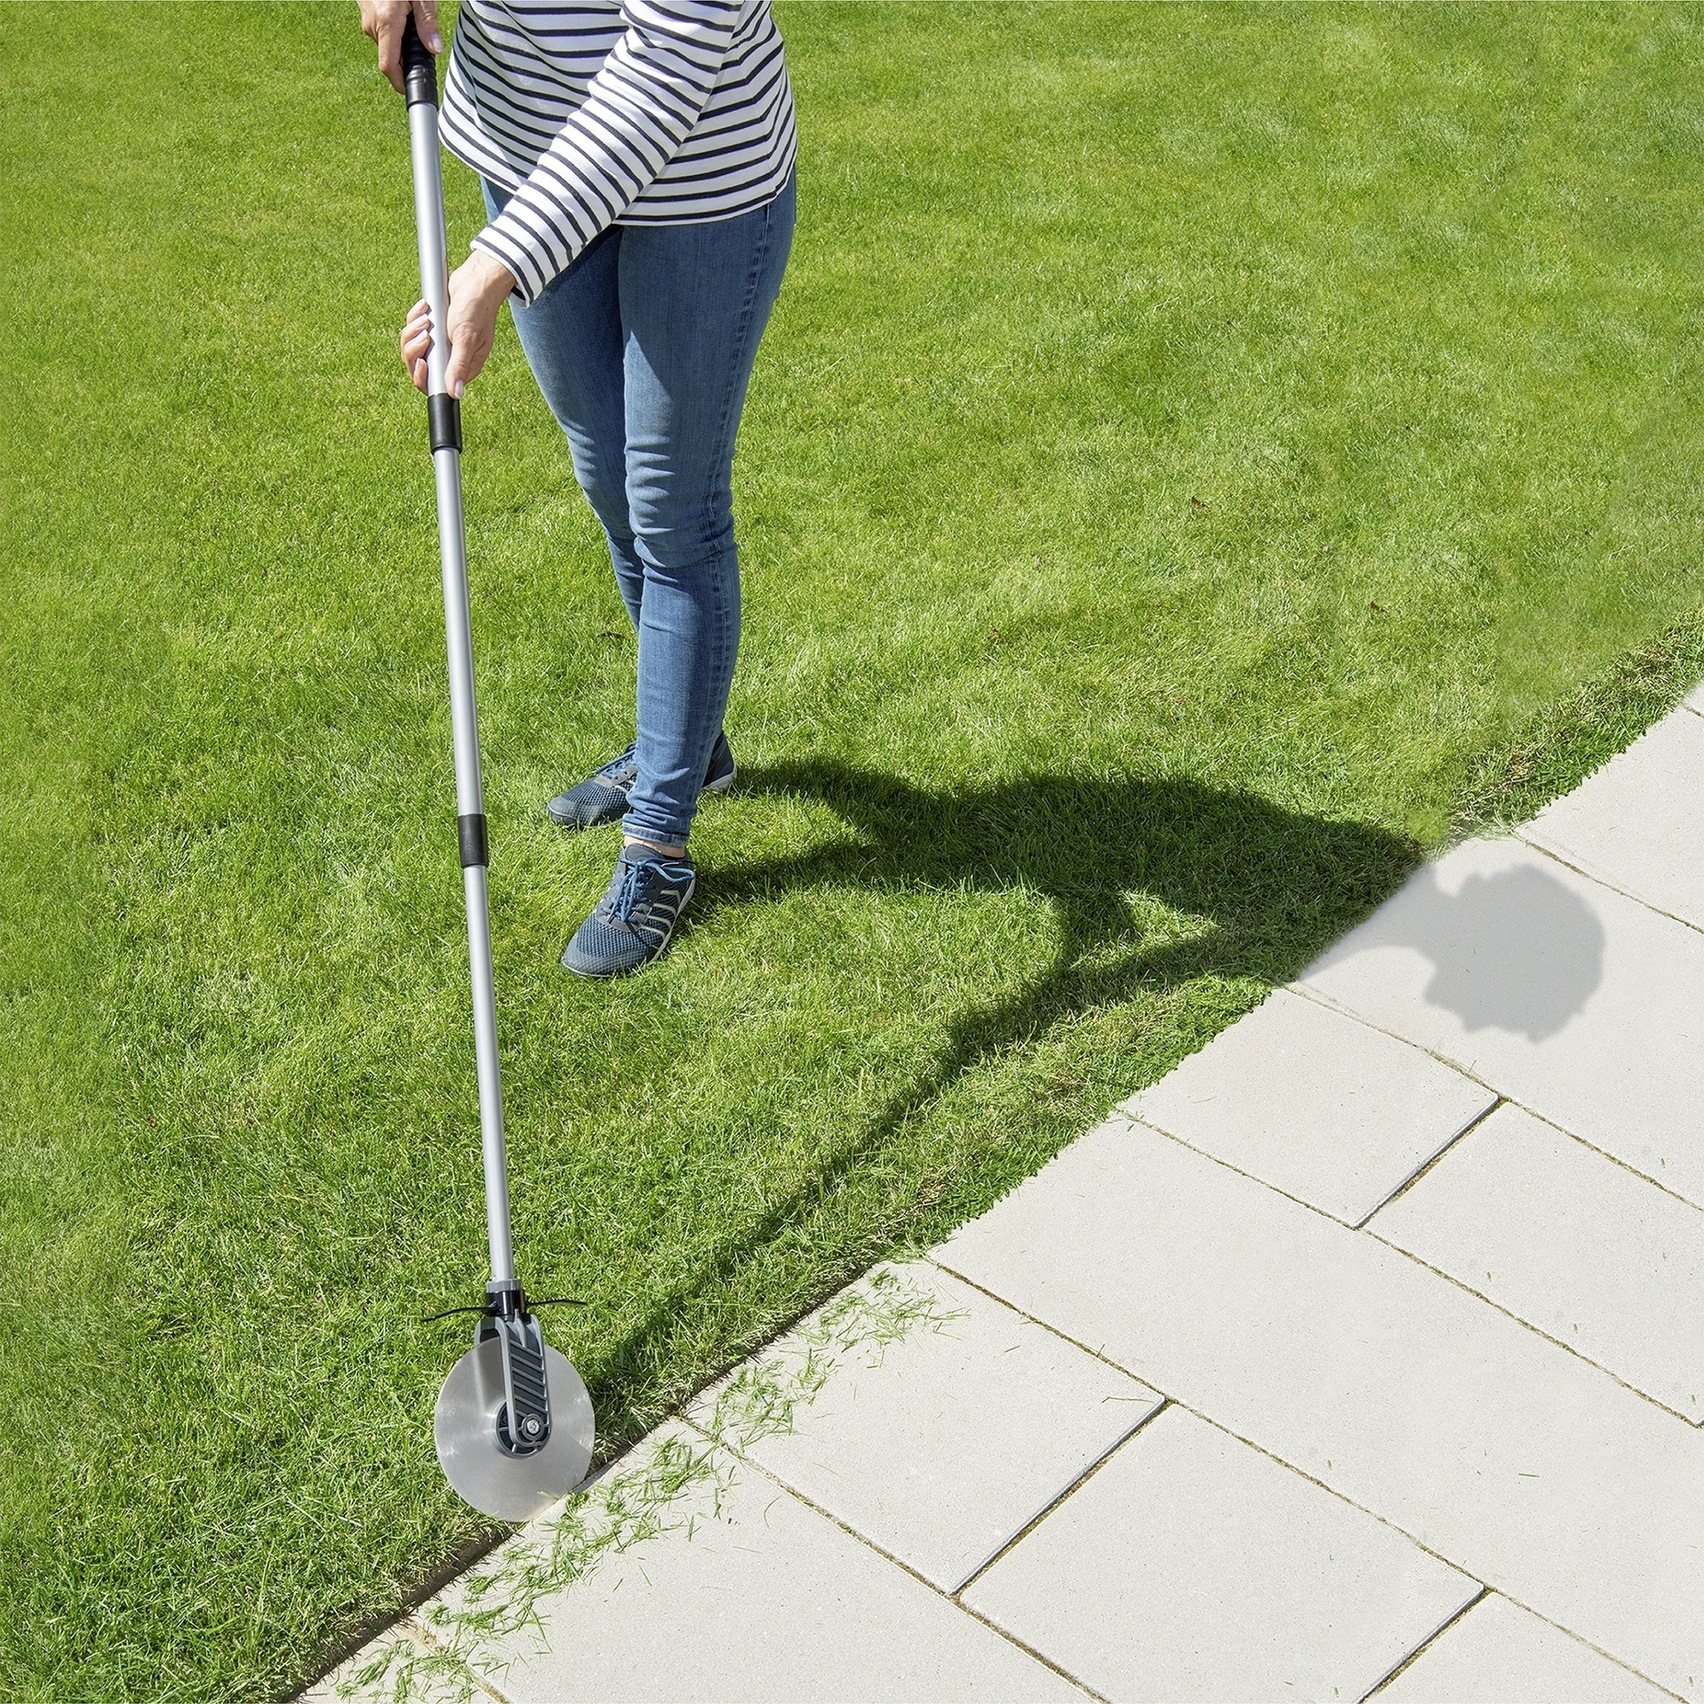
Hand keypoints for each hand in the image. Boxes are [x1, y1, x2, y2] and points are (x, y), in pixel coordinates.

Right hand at [358, 0, 441, 93]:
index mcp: (386, 22)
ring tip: (415, 23)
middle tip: (425, 46)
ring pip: (386, 43)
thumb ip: (427, 22)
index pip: (389, 66)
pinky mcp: (366, 12)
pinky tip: (404, 15)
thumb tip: (435, 49)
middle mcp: (372, 24)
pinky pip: (381, 31)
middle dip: (408, 59)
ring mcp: (366, 18)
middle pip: (391, 57)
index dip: (400, 84)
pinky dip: (394, 31)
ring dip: (402, 43)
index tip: (412, 91)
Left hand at [399, 251, 517, 396]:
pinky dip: (414, 319)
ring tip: (425, 319)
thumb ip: (459, 366)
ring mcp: (440, 343)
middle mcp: (451, 358)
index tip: (422, 361)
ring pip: (413, 348)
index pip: (436, 385)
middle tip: (424, 334)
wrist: (475, 280)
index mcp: (463, 366)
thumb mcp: (467, 338)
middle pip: (419, 367)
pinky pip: (413, 331)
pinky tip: (425, 308)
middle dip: (415, 350)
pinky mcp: (432, 329)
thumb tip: (456, 394)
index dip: (423, 377)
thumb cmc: (476, 309)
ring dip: (413, 332)